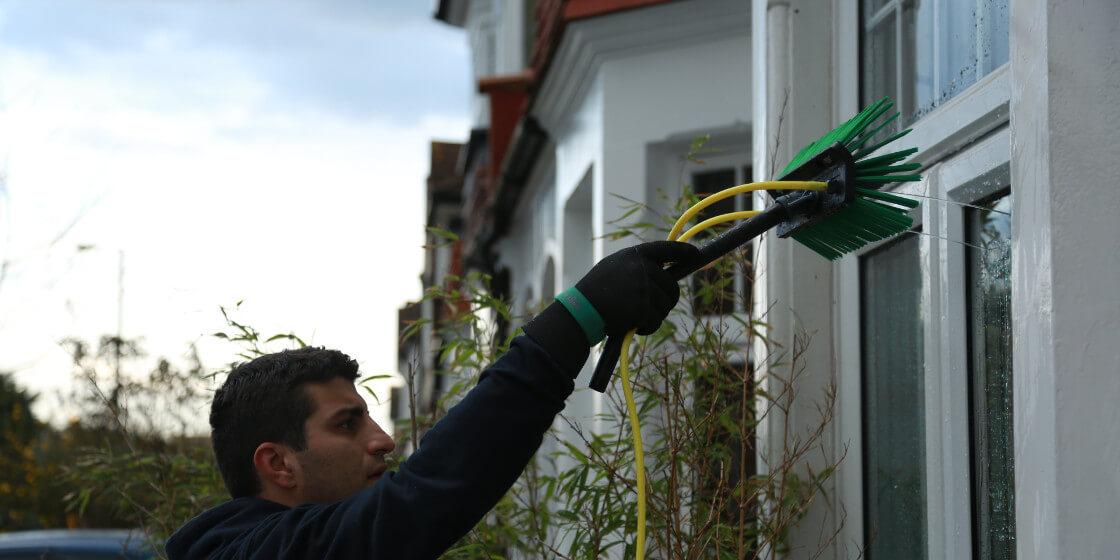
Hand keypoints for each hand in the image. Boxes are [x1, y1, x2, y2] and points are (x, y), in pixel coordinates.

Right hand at [576, 241, 698, 335]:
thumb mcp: (614, 268)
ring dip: (654, 315)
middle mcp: (640, 267)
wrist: (580, 310)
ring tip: (633, 316)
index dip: (683, 251)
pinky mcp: (642, 307)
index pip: (666, 248)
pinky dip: (648, 328)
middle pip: (672, 286)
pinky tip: (632, 326)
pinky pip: (656, 321)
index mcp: (633, 254)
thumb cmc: (595, 292)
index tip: (695, 254)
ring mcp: (642, 287)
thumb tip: (666, 274)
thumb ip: (637, 266)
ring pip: (666, 305)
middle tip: (652, 309)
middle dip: (667, 300)